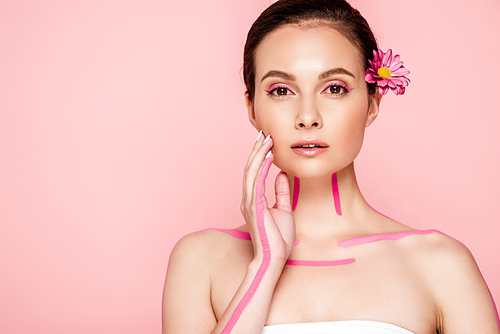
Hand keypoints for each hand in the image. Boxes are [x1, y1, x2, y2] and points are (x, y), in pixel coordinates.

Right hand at [241, 132, 295, 263]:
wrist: (274, 258)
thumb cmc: (278, 238)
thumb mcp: (283, 210)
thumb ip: (281, 192)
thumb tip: (283, 174)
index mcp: (253, 200)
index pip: (254, 172)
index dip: (260, 156)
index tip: (267, 141)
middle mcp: (248, 199)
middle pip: (250, 168)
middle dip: (257, 150)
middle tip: (264, 133)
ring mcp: (249, 203)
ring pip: (251, 172)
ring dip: (259, 154)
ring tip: (267, 139)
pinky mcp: (254, 207)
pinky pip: (257, 183)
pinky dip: (262, 168)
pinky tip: (269, 157)